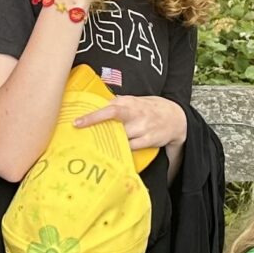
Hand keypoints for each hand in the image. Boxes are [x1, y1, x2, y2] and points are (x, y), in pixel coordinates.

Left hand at [72, 93, 186, 150]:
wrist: (176, 117)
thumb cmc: (149, 109)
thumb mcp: (134, 101)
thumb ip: (116, 104)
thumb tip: (94, 107)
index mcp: (129, 103)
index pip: (108, 109)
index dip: (92, 116)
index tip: (77, 123)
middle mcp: (136, 114)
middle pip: (113, 123)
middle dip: (98, 130)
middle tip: (84, 137)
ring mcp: (143, 128)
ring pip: (121, 137)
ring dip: (110, 142)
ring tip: (99, 145)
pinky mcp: (149, 140)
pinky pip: (131, 147)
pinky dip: (122, 149)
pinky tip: (115, 151)